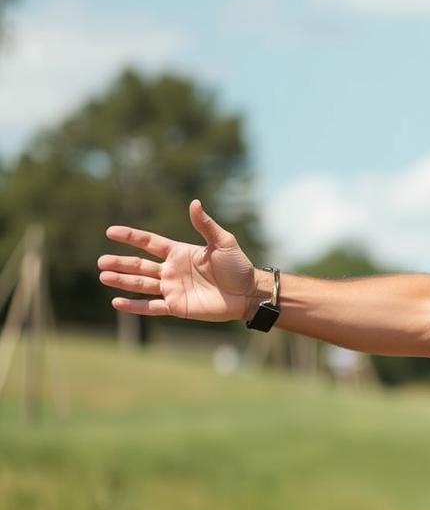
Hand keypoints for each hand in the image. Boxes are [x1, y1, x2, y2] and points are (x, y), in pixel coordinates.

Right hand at [99, 199, 257, 320]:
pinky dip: (134, 306)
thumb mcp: (223, 242)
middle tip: (101, 261)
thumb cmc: (238, 266)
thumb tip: (194, 203)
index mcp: (179, 252)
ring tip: (104, 276)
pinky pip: (151, 307)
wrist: (248, 292)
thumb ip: (205, 225)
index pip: (149, 243)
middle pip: (140, 265)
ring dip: (122, 281)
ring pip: (141, 284)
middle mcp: (172, 270)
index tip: (111, 231)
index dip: (131, 237)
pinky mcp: (176, 306)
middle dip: (120, 263)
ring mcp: (172, 289)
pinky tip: (117, 302)